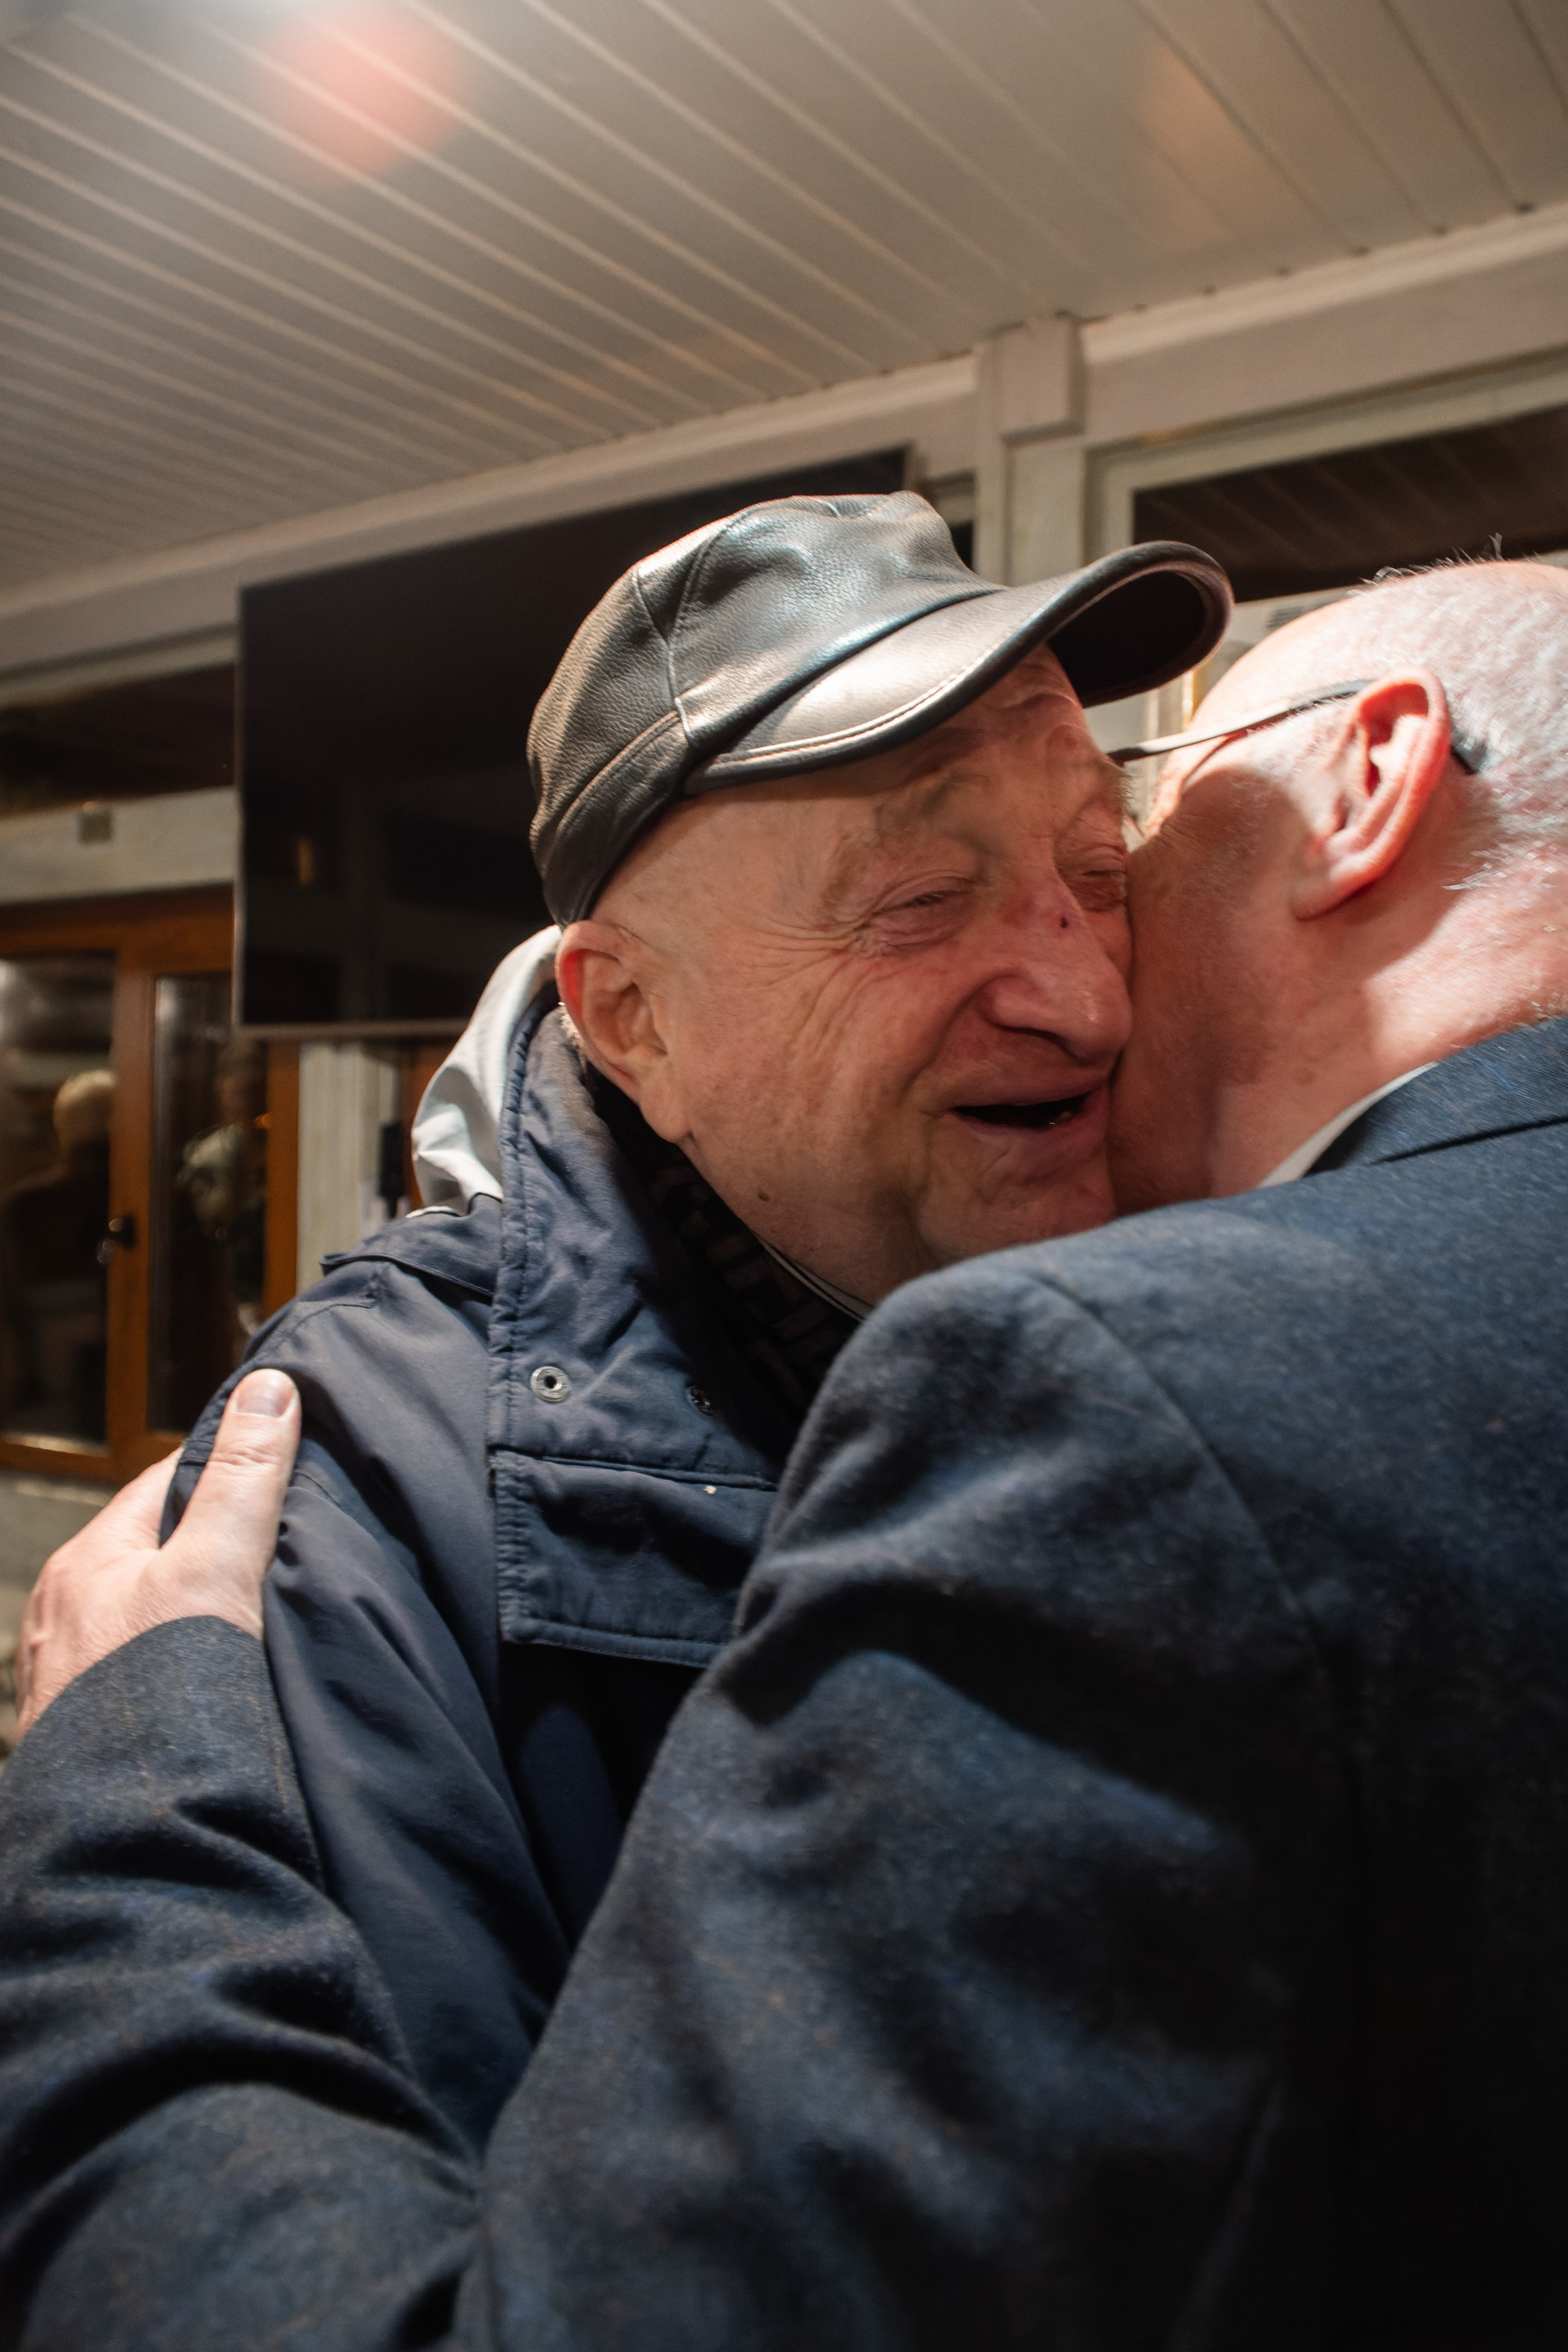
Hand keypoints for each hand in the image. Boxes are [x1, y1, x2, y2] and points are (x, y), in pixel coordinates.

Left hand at [14, 1368, 300, 1741]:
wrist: (125, 1842)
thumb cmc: (158, 1701)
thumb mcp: (213, 1570)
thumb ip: (243, 1483)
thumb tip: (271, 1388)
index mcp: (86, 1562)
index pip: (167, 1482)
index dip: (232, 1472)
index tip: (292, 1476)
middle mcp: (65, 1614)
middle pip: (160, 1552)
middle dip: (219, 1548)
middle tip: (294, 1554)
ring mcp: (71, 1678)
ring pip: (152, 1616)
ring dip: (202, 1614)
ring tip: (268, 1625)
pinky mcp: (90, 1734)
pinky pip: (147, 1675)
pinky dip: (187, 1671)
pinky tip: (227, 1690)